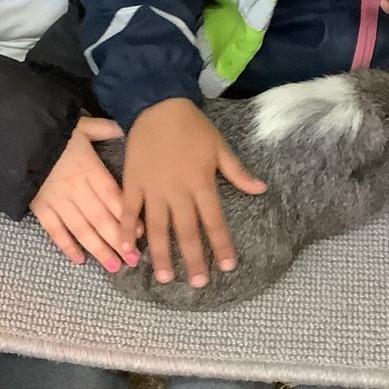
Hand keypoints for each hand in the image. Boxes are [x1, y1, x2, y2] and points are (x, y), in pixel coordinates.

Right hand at [31, 116, 131, 271]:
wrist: (15, 138)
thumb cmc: (52, 133)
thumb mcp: (79, 126)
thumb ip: (102, 128)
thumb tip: (123, 129)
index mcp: (89, 168)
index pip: (112, 196)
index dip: (127, 215)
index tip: (141, 233)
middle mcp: (76, 188)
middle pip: (100, 217)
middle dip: (117, 240)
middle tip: (132, 260)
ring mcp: (57, 200)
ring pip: (81, 228)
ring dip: (98, 248)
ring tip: (113, 265)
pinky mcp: (40, 208)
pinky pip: (55, 231)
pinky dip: (66, 246)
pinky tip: (79, 260)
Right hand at [123, 98, 265, 286]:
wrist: (157, 104)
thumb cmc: (191, 126)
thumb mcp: (219, 146)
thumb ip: (237, 172)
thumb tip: (260, 190)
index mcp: (201, 183)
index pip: (214, 222)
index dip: (220, 245)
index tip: (226, 267)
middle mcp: (177, 191)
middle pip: (186, 231)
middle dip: (193, 259)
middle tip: (197, 283)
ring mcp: (153, 188)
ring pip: (157, 227)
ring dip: (161, 254)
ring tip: (164, 277)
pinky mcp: (133, 182)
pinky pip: (130, 210)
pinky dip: (128, 229)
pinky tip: (128, 248)